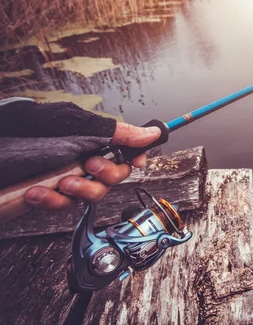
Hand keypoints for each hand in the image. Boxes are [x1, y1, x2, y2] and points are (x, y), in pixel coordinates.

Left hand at [23, 123, 160, 209]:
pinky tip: (37, 191)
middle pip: (115, 175)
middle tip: (88, 164)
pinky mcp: (49, 195)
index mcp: (91, 136)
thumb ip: (116, 131)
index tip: (137, 161)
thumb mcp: (76, 124)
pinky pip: (65, 205)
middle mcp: (81, 156)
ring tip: (60, 181)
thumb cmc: (24, 131)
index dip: (136, 156)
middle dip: (105, 174)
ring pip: (94, 194)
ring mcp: (66, 177)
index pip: (126, 148)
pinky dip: (52, 200)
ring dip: (80, 189)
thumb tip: (151, 132)